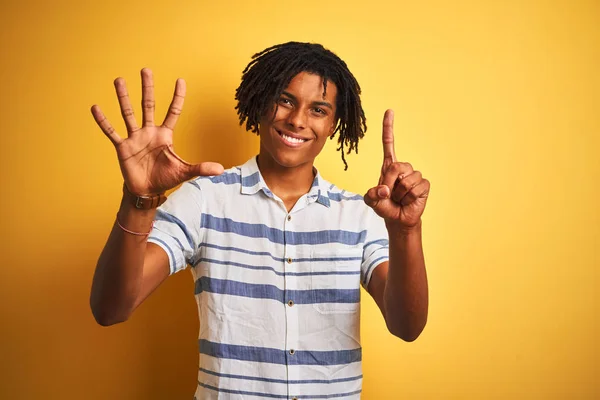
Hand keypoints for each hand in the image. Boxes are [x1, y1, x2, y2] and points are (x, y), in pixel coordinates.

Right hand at [91, 68, 223, 195]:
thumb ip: (201, 168)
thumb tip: (221, 170)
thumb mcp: (185, 172)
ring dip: (123, 97)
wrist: (147, 191)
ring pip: (129, 113)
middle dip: (148, 88)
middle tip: (146, 69)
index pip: (173, 111)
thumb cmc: (166, 178)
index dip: (177, 97)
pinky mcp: (123, 148)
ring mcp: (135, 138)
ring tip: (119, 80)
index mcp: (165, 135)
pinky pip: (112, 132)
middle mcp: (150, 132)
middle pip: (149, 105)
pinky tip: (96, 107)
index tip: (180, 80)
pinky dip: (103, 121)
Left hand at [364, 109, 429, 228]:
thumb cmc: (384, 207)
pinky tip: (409, 201)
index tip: (389, 111)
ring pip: (406, 180)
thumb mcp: (371, 201)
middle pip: (396, 167)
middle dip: (390, 183)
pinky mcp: (424, 185)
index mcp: (389, 166)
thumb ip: (372, 195)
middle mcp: (403, 167)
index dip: (388, 128)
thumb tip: (384, 190)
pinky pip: (416, 188)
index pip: (388, 143)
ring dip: (400, 194)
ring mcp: (415, 175)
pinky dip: (410, 198)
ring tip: (399, 198)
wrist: (397, 219)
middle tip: (390, 194)